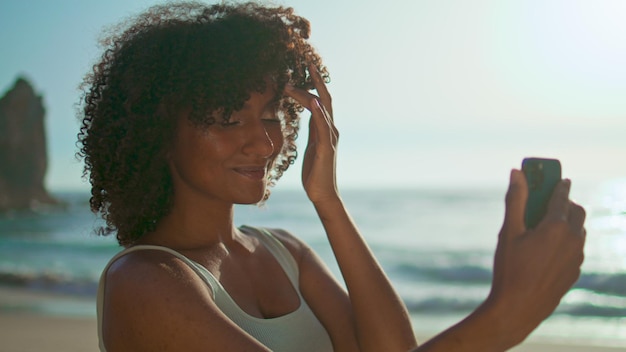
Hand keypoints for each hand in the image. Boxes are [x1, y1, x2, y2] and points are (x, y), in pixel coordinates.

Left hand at [284, 65, 338, 203]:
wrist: (322, 194)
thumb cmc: (315, 173)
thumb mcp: (312, 146)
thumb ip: (312, 130)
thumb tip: (308, 116)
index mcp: (325, 129)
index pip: (318, 101)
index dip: (309, 86)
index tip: (298, 72)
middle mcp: (331, 130)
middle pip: (324, 99)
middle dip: (316, 80)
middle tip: (307, 63)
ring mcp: (330, 138)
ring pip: (323, 109)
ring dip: (310, 92)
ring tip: (302, 79)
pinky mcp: (326, 148)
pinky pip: (323, 127)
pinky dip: (319, 113)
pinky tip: (314, 101)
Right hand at [487, 169, 585, 345]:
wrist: (518, 308)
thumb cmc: (510, 269)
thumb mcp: (508, 231)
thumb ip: (515, 199)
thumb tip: (517, 173)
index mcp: (556, 226)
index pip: (562, 196)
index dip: (559, 184)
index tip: (559, 178)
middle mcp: (572, 240)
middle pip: (577, 212)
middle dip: (566, 203)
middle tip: (550, 202)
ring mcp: (576, 257)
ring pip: (579, 231)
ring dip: (568, 223)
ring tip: (547, 225)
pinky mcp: (574, 272)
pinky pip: (575, 249)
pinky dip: (567, 241)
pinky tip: (548, 248)